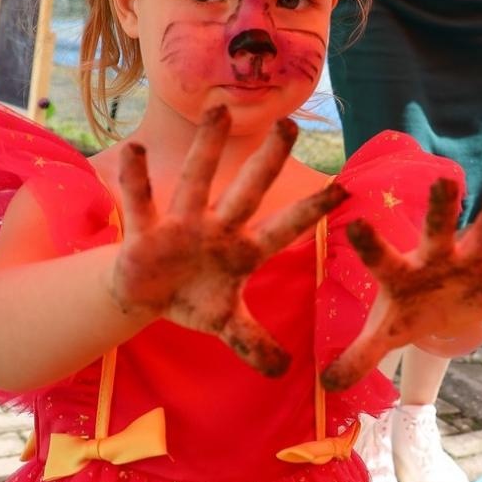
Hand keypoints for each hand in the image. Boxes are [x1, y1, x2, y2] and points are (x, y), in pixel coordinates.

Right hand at [111, 107, 347, 376]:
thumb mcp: (226, 325)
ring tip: (219, 109)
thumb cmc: (193, 300)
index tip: (345, 190)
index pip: (285, 229)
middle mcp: (217, 229)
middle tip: (291, 125)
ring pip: (198, 180)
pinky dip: (136, 180)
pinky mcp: (146, 230)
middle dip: (268, 160)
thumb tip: (284, 372)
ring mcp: (182, 224)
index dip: (312, 212)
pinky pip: (141, 202)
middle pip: (248, 191)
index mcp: (243, 252)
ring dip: (207, 148)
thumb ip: (253, 343)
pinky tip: (136, 151)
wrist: (146, 296)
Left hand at [321, 178, 481, 390]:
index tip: (355, 221)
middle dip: (441, 210)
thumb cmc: (406, 310)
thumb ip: (359, 356)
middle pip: (437, 232)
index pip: (382, 257)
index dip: (370, 243)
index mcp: (403, 273)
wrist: (438, 307)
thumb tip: (327, 384)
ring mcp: (468, 263)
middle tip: (445, 181)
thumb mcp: (385, 333)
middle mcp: (436, 259)